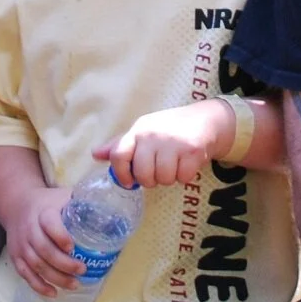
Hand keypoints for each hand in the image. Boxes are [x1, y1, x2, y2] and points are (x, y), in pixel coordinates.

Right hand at [5, 183, 78, 296]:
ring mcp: (21, 244)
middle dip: (64, 264)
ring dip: (55, 277)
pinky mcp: (16, 255)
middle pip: (44, 249)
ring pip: (36, 264)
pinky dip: (38, 285)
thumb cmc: (49, 202)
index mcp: (43, 212)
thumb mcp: (64, 196)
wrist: (17, 205)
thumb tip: (115, 212)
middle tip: (82, 270)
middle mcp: (29, 228)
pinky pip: (25, 273)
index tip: (73, 247)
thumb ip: (84, 202)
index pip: (49, 223)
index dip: (60, 236)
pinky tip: (53, 293)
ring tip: (74, 285)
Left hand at [95, 99, 228, 189]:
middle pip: (143, 174)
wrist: (205, 119)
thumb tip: (95, 154)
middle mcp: (153, 135)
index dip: (121, 174)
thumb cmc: (169, 129)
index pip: (118, 155)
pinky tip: (186, 164)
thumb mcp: (143, 133)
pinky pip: (183, 178)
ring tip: (173, 166)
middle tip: (157, 172)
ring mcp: (173, 142)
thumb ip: (120, 145)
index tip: (128, 182)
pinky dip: (185, 176)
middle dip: (150, 180)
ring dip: (169, 179)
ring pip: (163, 179)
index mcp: (138, 131)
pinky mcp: (192, 150)